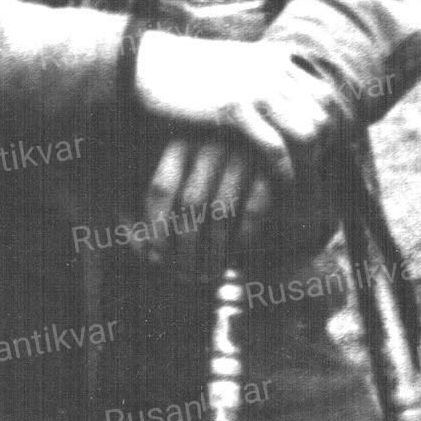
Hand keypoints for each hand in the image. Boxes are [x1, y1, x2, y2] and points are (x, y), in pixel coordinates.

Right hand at [132, 31, 340, 189]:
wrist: (148, 65)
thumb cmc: (186, 71)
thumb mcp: (232, 65)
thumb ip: (260, 76)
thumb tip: (281, 101)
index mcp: (275, 58)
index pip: (323, 97)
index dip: (325, 128)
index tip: (316, 155)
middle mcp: (272, 70)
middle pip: (322, 116)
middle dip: (322, 149)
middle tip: (311, 177)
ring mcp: (255, 88)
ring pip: (307, 133)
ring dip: (307, 164)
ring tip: (300, 186)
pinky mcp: (234, 108)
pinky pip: (275, 148)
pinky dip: (282, 172)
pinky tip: (277, 187)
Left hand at [136, 135, 271, 281]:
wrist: (266, 178)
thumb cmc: (211, 196)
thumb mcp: (174, 203)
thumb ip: (152, 221)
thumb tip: (148, 255)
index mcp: (180, 142)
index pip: (161, 189)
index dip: (157, 229)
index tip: (158, 258)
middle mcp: (212, 143)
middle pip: (191, 204)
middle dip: (186, 249)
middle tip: (184, 278)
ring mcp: (245, 154)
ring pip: (221, 212)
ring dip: (212, 253)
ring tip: (207, 277)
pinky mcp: (272, 172)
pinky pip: (252, 213)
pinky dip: (241, 243)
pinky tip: (234, 261)